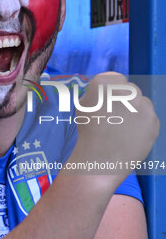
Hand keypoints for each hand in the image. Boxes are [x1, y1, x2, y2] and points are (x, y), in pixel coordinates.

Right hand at [67, 72, 159, 186]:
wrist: (99, 160)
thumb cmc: (87, 133)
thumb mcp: (83, 106)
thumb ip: (97, 93)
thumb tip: (109, 90)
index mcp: (104, 84)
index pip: (112, 78)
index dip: (107, 90)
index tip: (103, 103)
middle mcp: (126, 90)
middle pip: (129, 89)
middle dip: (122, 100)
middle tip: (112, 117)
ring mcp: (143, 106)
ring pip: (141, 102)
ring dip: (133, 111)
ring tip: (120, 129)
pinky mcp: (154, 122)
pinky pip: (149, 117)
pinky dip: (141, 124)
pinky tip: (128, 135)